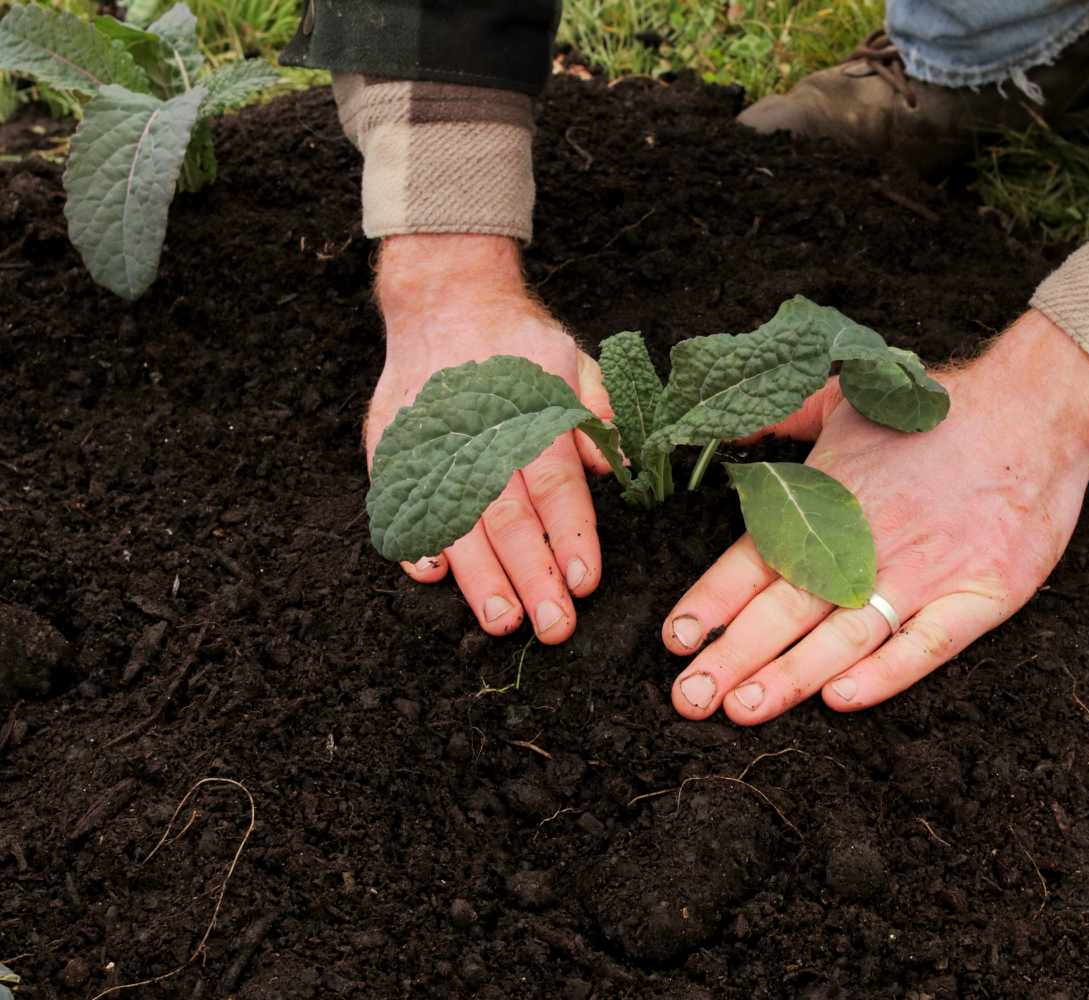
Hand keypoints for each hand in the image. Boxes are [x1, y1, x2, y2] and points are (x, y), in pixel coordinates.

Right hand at [368, 234, 613, 641]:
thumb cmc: (520, 343)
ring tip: (501, 620)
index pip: (556, 486)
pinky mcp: (394, 446)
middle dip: (532, 576)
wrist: (445, 296)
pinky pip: (401, 499)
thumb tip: (615, 466)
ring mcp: (432, 442)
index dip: (571, 537)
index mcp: (532, 414)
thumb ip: (600, 412)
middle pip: (508, 516)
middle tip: (552, 625)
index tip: (585, 582)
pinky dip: (415, 537)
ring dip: (479, 576)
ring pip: (458, 520)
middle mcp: (480, 432)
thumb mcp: (574, 361)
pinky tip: (431, 574)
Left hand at [661, 309, 1088, 722]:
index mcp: (828, 501)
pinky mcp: (979, 594)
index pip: (754, 560)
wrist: (1033, 409)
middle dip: (732, 657)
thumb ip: (778, 423)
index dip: (711, 603)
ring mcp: (924, 572)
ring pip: (844, 636)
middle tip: (690, 698)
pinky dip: (884, 674)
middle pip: (787, 608)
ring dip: (790, 676)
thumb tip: (721, 431)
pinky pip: (925, 645)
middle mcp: (867, 542)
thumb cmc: (936, 411)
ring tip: (744, 708)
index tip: (676, 641)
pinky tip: (842, 699)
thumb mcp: (842, 400)